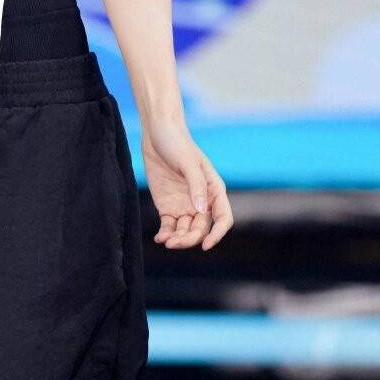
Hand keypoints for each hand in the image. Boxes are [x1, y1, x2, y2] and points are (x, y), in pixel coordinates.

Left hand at [140, 116, 233, 251]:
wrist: (157, 133)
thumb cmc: (177, 143)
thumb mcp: (188, 162)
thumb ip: (196, 186)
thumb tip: (202, 210)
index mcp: (213, 190)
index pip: (222, 218)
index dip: (217, 234)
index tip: (205, 245)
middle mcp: (201, 201)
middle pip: (201, 229)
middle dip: (190, 239)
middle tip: (174, 242)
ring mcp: (184, 205)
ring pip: (186, 231)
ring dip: (178, 239)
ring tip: (165, 241)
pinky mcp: (168, 206)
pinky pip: (169, 226)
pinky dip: (166, 234)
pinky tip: (159, 238)